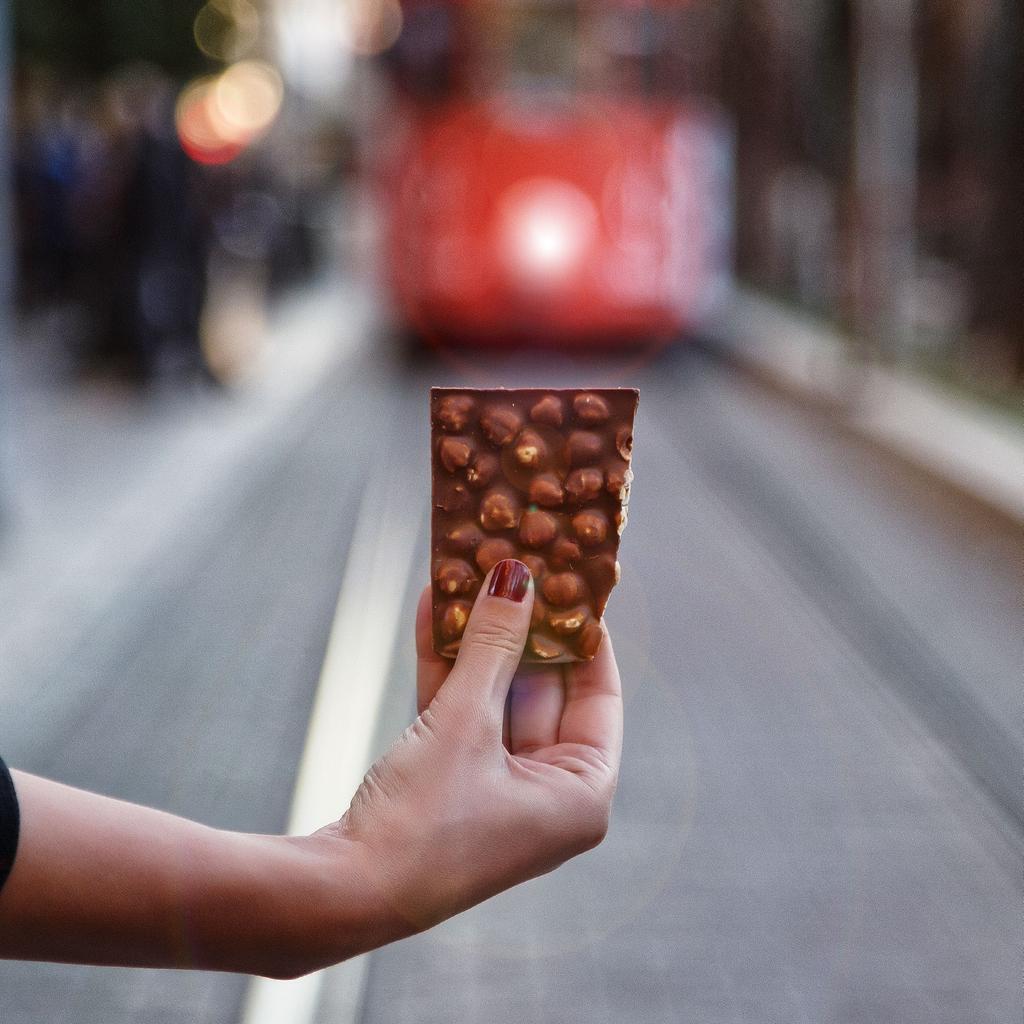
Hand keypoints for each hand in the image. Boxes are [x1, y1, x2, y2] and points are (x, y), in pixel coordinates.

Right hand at [338, 559, 622, 931]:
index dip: (584, 633)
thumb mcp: (465, 722)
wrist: (341, 892)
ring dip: (479, 639)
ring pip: (496, 695)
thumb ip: (493, 646)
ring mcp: (498, 788)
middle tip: (515, 564)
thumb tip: (515, 577)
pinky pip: (461, 712)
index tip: (573, 580)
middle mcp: (547, 793)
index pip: (598, 693)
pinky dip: (448, 667)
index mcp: (580, 793)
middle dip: (520, 626)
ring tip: (470, 572)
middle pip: (542, 689)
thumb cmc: (423, 821)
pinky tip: (435, 609)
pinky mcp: (452, 782)